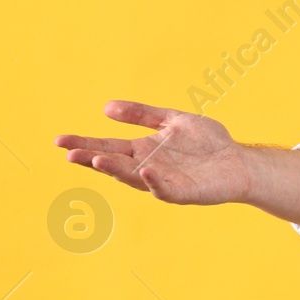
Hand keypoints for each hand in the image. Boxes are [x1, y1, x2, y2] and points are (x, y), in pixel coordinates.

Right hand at [54, 100, 252, 205]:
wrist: (239, 161)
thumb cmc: (208, 143)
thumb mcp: (173, 120)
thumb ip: (143, 114)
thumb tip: (106, 107)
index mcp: (142, 150)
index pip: (107, 147)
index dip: (84, 144)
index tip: (59, 141)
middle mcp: (147, 167)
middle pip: (114, 164)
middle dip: (91, 159)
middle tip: (69, 154)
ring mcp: (164, 181)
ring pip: (134, 178)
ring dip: (116, 170)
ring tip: (96, 160)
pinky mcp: (184, 192)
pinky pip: (166, 188)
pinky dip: (154, 180)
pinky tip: (145, 171)